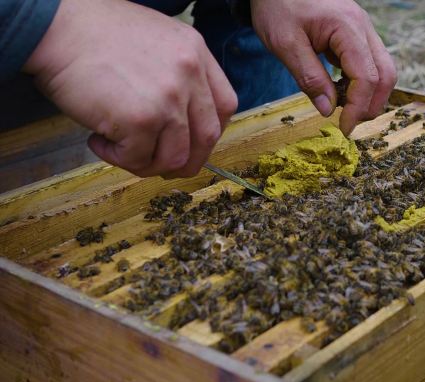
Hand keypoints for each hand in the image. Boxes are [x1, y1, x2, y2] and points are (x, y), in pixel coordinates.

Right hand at [24, 0, 237, 177]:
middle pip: (207, 137)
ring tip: (118, 148)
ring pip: (175, 157)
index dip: (210, 132)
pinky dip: (117, 158)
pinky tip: (97, 140)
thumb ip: (178, 74)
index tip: (190, 142)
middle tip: (161, 167)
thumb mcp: (155, 41)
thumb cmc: (94, 36)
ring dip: (146, 163)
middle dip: (186, 161)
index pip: (225, 106)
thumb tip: (181, 121)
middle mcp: (190, 74)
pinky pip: (138, 158)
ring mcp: (168, 97)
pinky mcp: (141, 119)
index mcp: (196, 52)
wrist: (54, 27)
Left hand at [250, 0, 396, 134]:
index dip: (358, 108)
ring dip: (369, 95)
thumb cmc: (278, 5)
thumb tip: (328, 110)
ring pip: (383, 70)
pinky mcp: (357, 34)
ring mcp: (363, 30)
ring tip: (344, 109)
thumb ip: (308, 77)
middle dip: (370, 104)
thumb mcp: (285, 44)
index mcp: (348, 27)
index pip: (367, 77)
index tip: (344, 128)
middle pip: (386, 75)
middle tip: (348, 123)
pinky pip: (370, 63)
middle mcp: (363, 27)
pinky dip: (361, 83)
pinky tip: (339, 90)